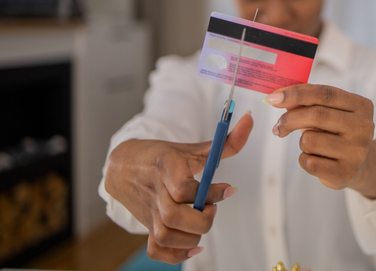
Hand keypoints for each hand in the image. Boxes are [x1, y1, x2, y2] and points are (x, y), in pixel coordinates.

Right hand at [104, 112, 252, 262]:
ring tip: (203, 223)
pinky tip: (193, 246)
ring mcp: (149, 212)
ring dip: (191, 237)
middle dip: (201, 219)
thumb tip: (250, 120)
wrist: (125, 165)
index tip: (229, 188)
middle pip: (174, 216)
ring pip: (165, 235)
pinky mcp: (146, 226)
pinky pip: (156, 250)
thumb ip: (225, 141)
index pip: (184, 187)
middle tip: (212, 209)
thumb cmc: (164, 156)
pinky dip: (176, 255)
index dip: (210, 192)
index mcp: (166, 167)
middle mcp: (155, 191)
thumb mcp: (192, 148)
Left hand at [266, 84, 375, 199]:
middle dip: (290, 119)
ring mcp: (357, 151)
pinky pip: (309, 162)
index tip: (272, 97)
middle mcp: (364, 127)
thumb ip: (306, 101)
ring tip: (310, 145)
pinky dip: (304, 159)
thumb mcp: (326, 111)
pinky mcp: (346, 173)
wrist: (353, 164)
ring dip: (301, 142)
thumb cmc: (334, 132)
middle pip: (317, 115)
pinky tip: (315, 159)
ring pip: (309, 140)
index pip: (325, 94)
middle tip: (278, 126)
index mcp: (361, 106)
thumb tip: (277, 97)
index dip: (296, 93)